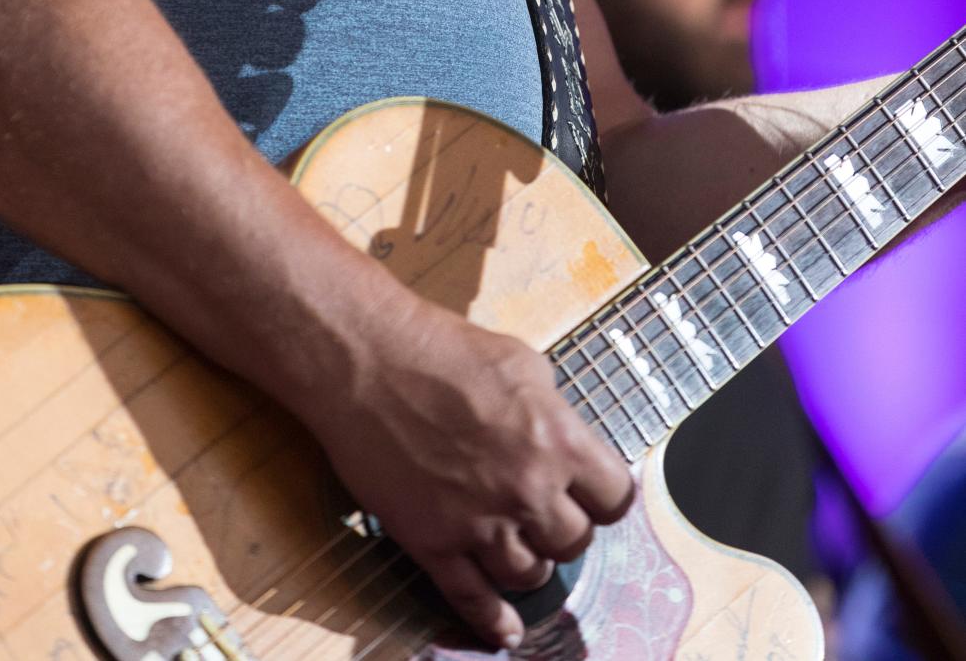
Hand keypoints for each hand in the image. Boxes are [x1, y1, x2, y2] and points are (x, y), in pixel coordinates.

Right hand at [299, 296, 632, 648]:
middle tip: (541, 510)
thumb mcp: (522, 362)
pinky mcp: (434, 542)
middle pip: (574, 543)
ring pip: (529, 575)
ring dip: (527, 561)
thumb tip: (565, 439)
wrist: (366, 359)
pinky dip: (493, 622)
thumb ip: (553, 411)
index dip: (602, 496)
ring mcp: (479, 521)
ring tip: (515, 543)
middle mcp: (526, 488)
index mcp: (556, 439)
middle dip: (561, 527)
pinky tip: (506, 632)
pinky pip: (473, 600)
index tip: (589, 495)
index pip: (615, 498)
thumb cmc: (441, 348)